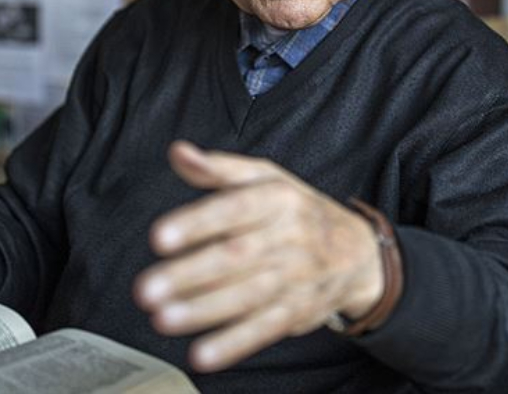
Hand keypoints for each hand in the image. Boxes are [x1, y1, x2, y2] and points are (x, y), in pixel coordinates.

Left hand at [134, 141, 383, 371]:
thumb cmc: (299, 210)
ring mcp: (295, 277)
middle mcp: (289, 237)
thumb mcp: (266, 178)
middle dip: (189, 275)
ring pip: (247, 295)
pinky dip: (234, 344)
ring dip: (204, 310)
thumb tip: (178, 152)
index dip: (196, 224)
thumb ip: (218, 168)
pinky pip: (265, 329)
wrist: (360, 252)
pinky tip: (202, 354)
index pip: (234, 208)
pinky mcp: (297, 311)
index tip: (159, 238)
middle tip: (147, 289)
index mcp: (278, 198)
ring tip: (163, 318)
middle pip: (235, 257)